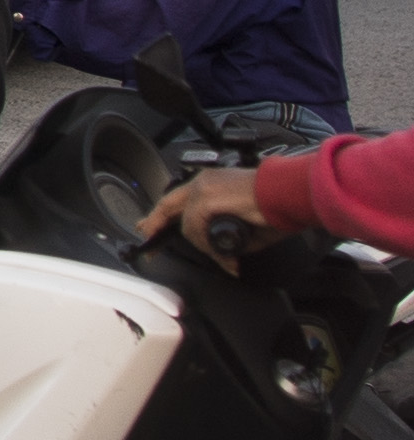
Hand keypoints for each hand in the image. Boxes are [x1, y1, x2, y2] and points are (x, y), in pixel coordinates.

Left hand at [140, 169, 283, 272]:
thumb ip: (227, 234)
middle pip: (168, 205)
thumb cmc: (279, 206)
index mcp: (213, 182)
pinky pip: (195, 228)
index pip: (179, 199)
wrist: (291, 194)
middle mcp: (204, 181)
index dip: (163, 214)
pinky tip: (222, 253)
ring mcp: (203, 188)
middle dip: (155, 223)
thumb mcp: (246, 223)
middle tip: (147, 239)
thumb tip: (222, 252)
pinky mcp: (207, 197)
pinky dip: (207, 244)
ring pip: (187, 223)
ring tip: (224, 258)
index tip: (151, 226)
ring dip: (203, 245)